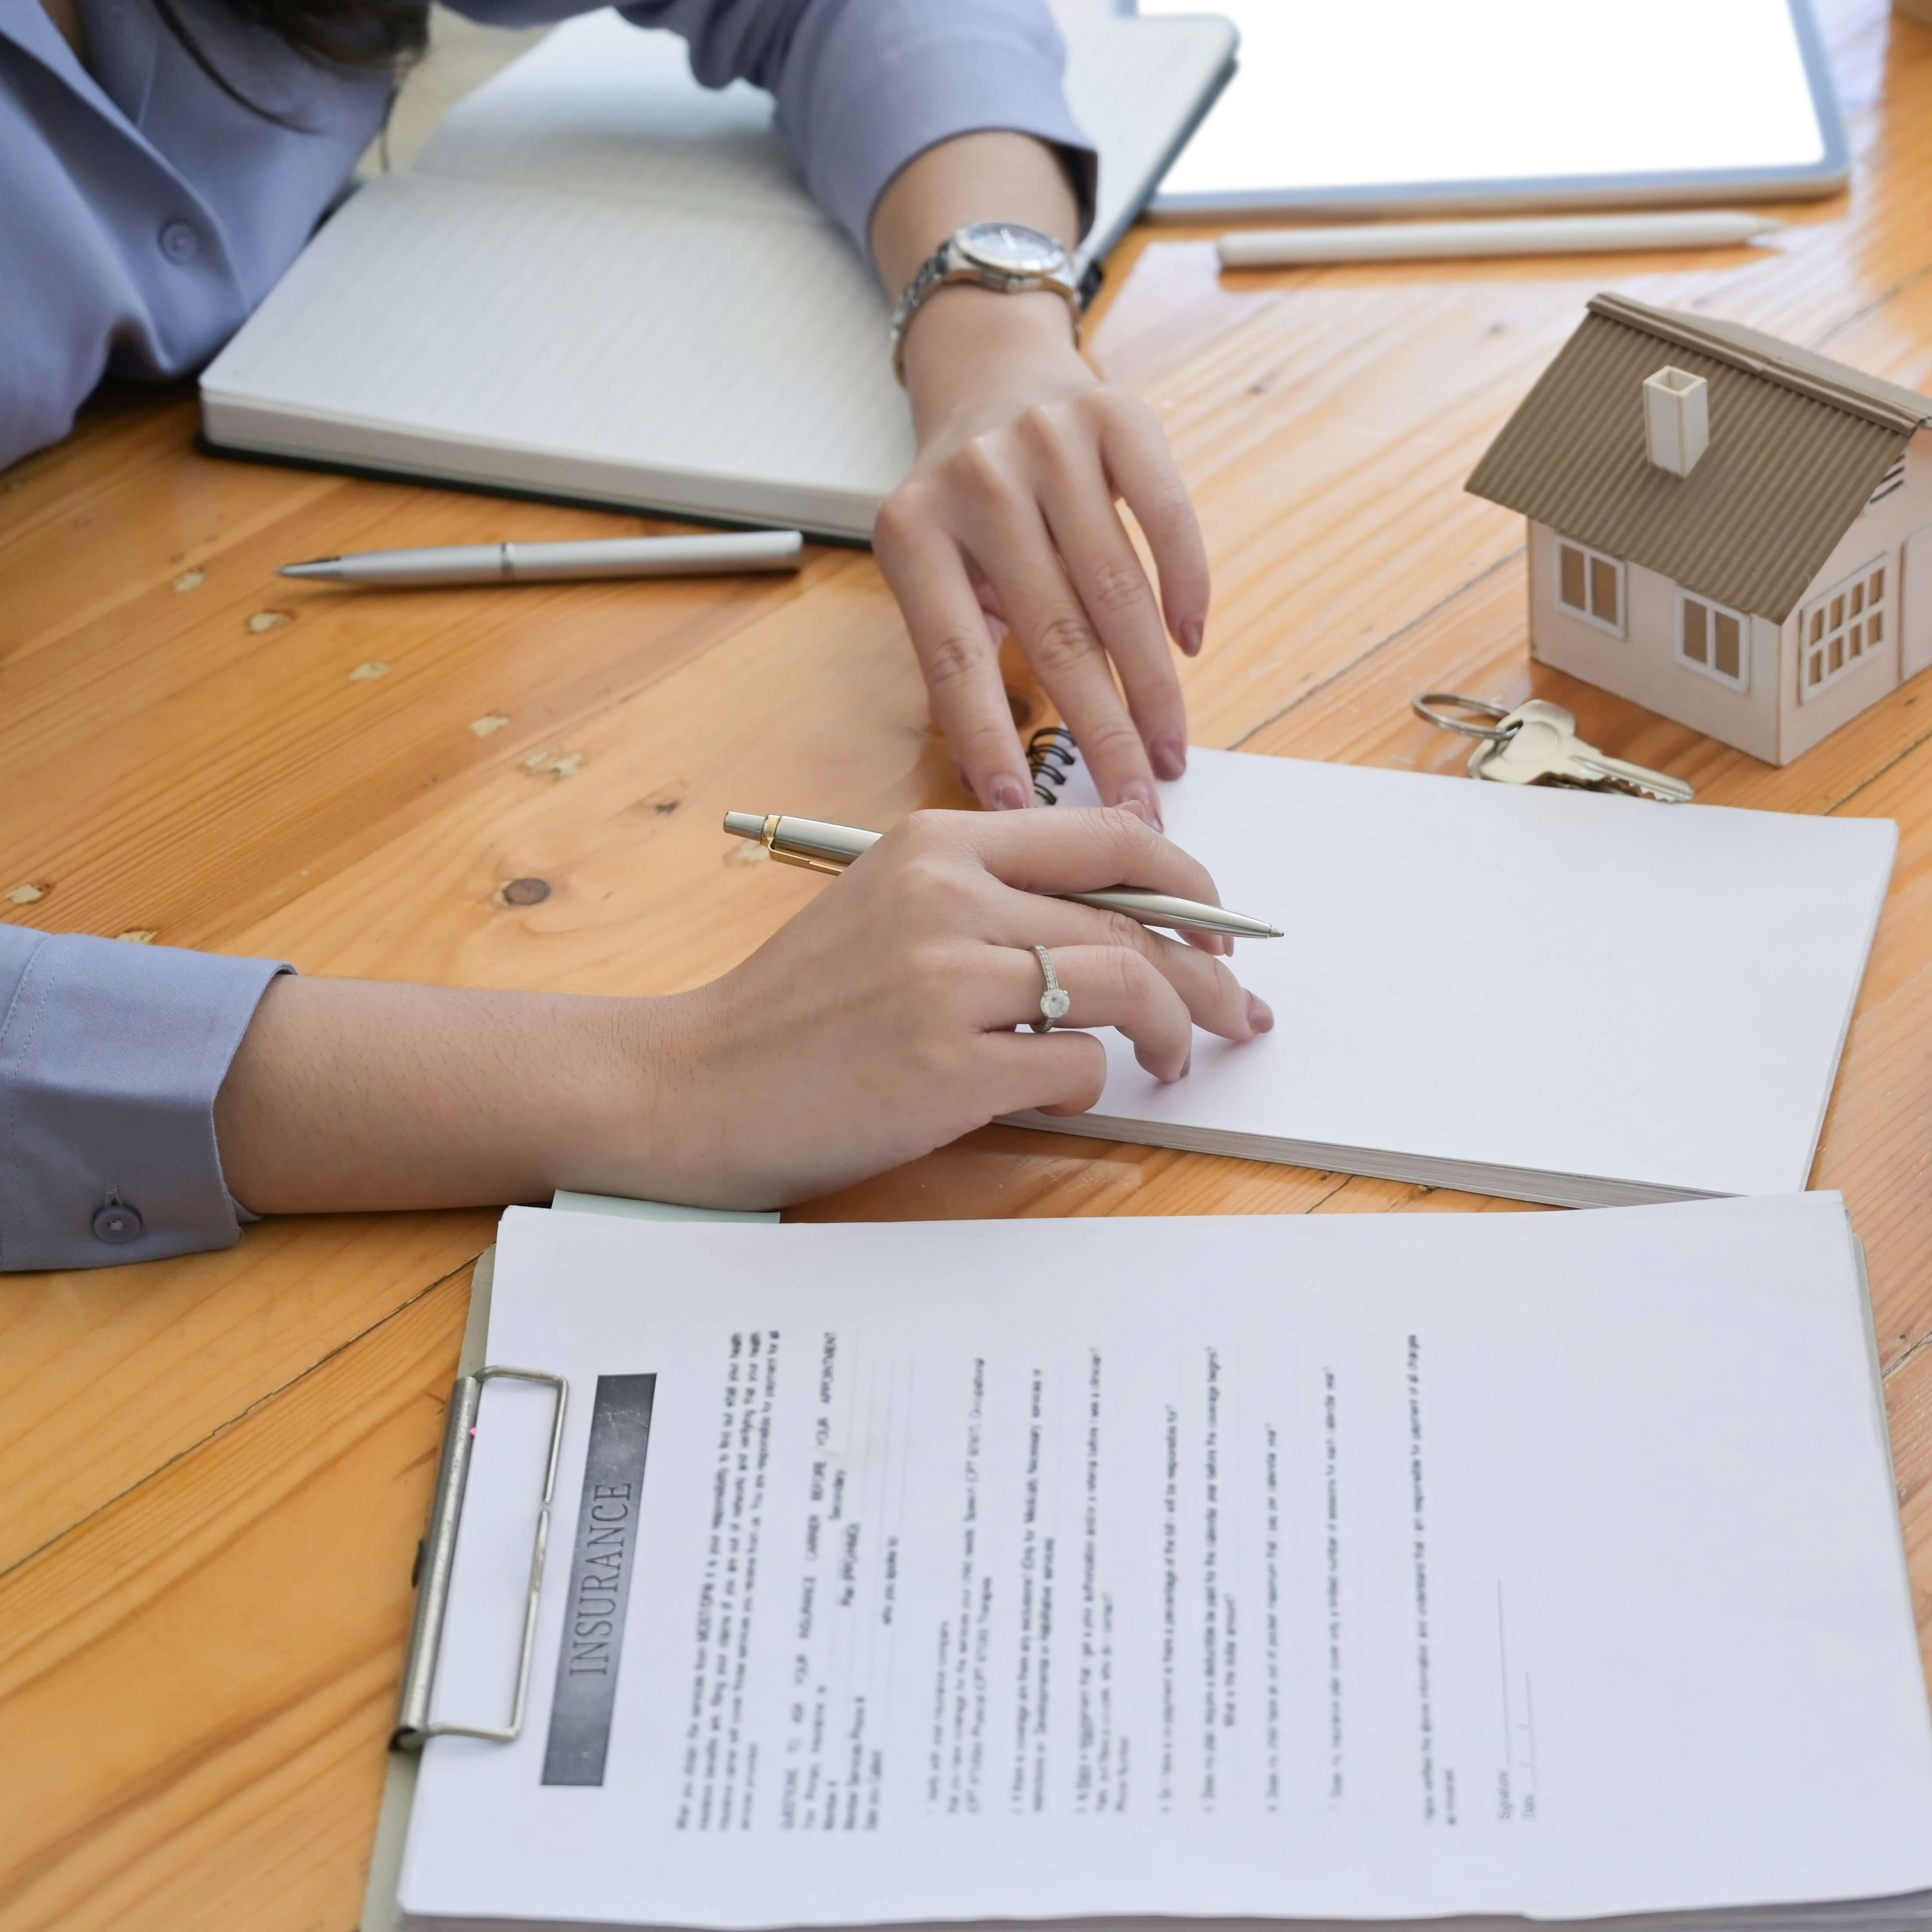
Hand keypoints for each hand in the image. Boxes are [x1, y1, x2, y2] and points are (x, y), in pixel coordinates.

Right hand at [618, 806, 1270, 1208]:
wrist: (695, 1085)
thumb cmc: (799, 1010)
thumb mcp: (890, 910)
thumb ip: (995, 899)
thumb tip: (1126, 924)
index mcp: (938, 843)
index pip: (1109, 837)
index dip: (1187, 882)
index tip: (1218, 926)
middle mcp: (948, 896)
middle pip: (1134, 920)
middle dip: (1207, 973)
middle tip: (1236, 1012)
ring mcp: (947, 981)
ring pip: (1125, 986)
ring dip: (1171, 1031)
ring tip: (1177, 1061)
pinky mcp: (948, 1068)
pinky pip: (1075, 1066)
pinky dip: (1090, 1085)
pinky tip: (1064, 1094)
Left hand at [875, 290, 1208, 824]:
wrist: (993, 373)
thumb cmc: (967, 502)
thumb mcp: (932, 566)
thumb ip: (958, 654)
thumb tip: (1002, 785)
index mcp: (912, 531)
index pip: (954, 657)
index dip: (988, 739)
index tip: (1020, 810)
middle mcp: (978, 482)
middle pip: (1053, 633)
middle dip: (1100, 732)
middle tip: (1132, 803)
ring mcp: (1049, 444)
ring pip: (1116, 589)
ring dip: (1151, 684)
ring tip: (1168, 749)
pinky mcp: (1117, 418)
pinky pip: (1166, 518)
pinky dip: (1186, 587)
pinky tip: (1191, 645)